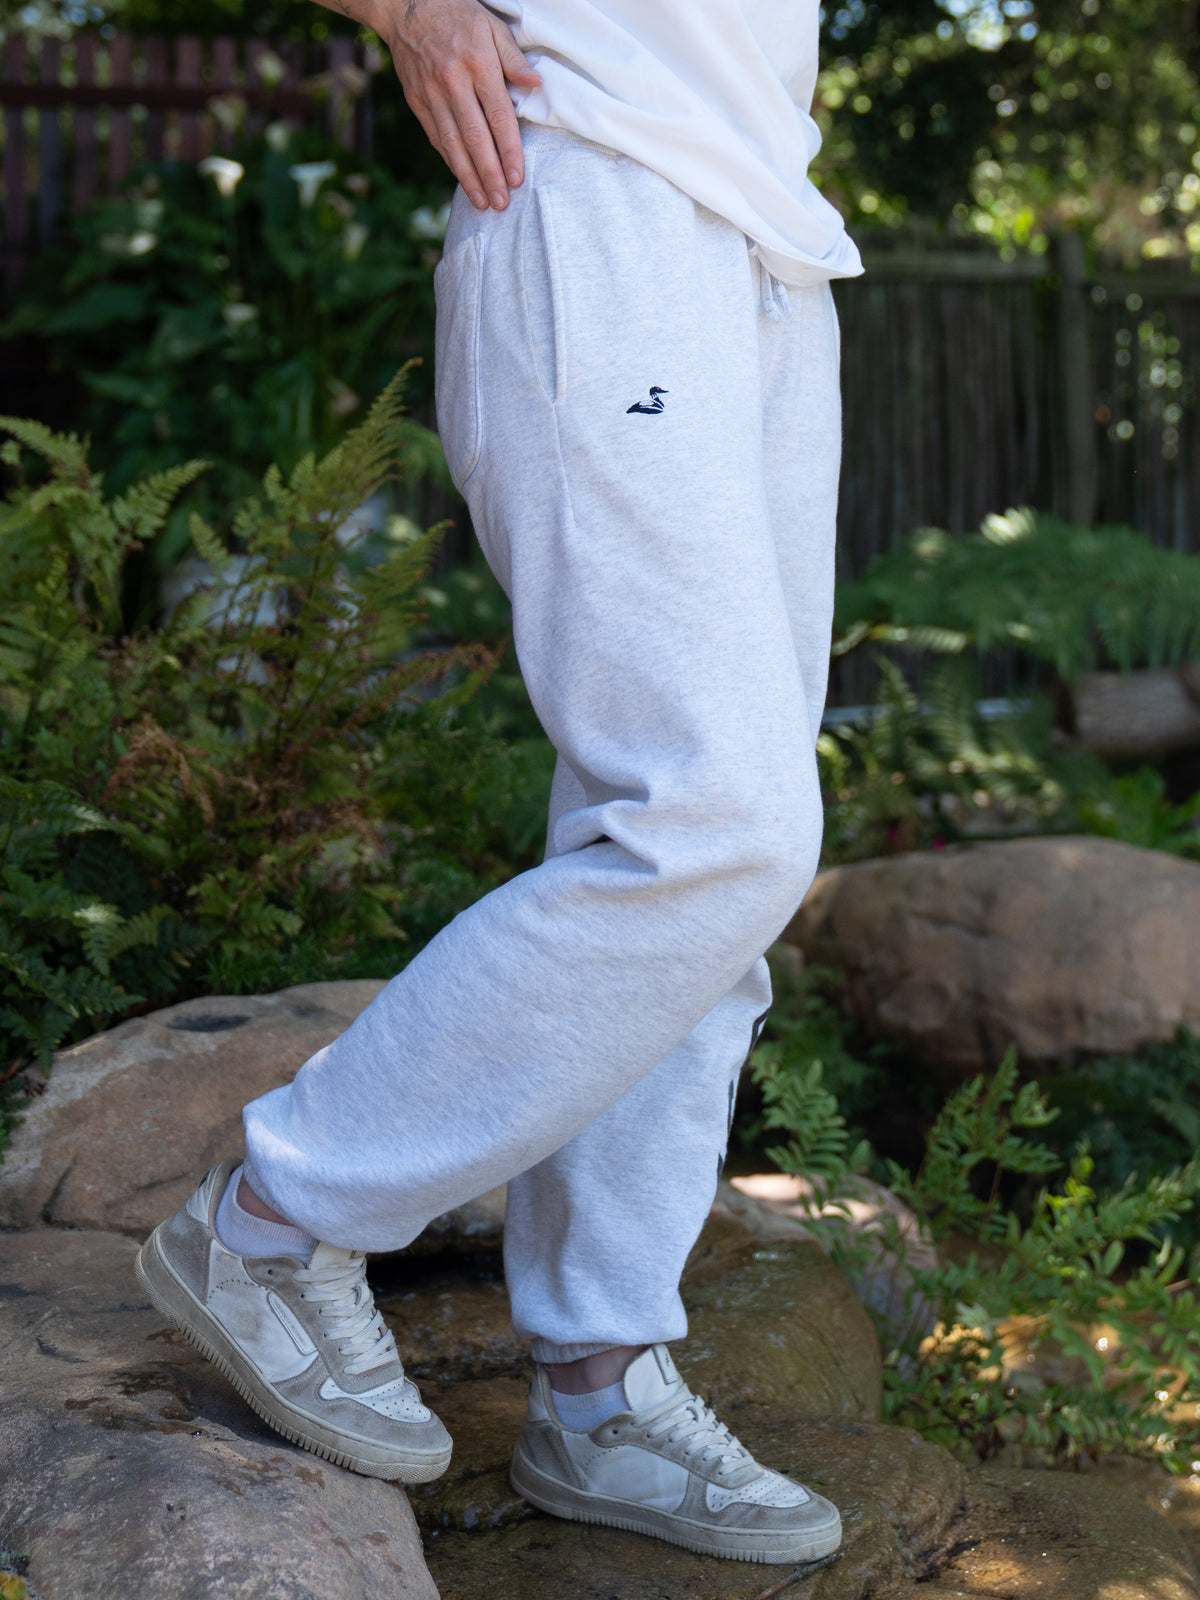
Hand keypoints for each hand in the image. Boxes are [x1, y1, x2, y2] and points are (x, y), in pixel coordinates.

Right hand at [382, 0, 541, 210]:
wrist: (406, 6)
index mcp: (478, 64)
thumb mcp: (492, 25)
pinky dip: (450, 161)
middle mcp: (453, 82)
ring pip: (453, 143)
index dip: (509, 150)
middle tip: (501, 203)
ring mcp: (432, 94)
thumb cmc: (457, 14)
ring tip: (482, 202)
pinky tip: (463, 179)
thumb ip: (514, 58)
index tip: (517, 177)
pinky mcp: (417, 100)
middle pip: (475, 137)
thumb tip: (535, 86)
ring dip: (468, 177)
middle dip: (490, 174)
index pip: (498, 116)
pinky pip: (436, 137)